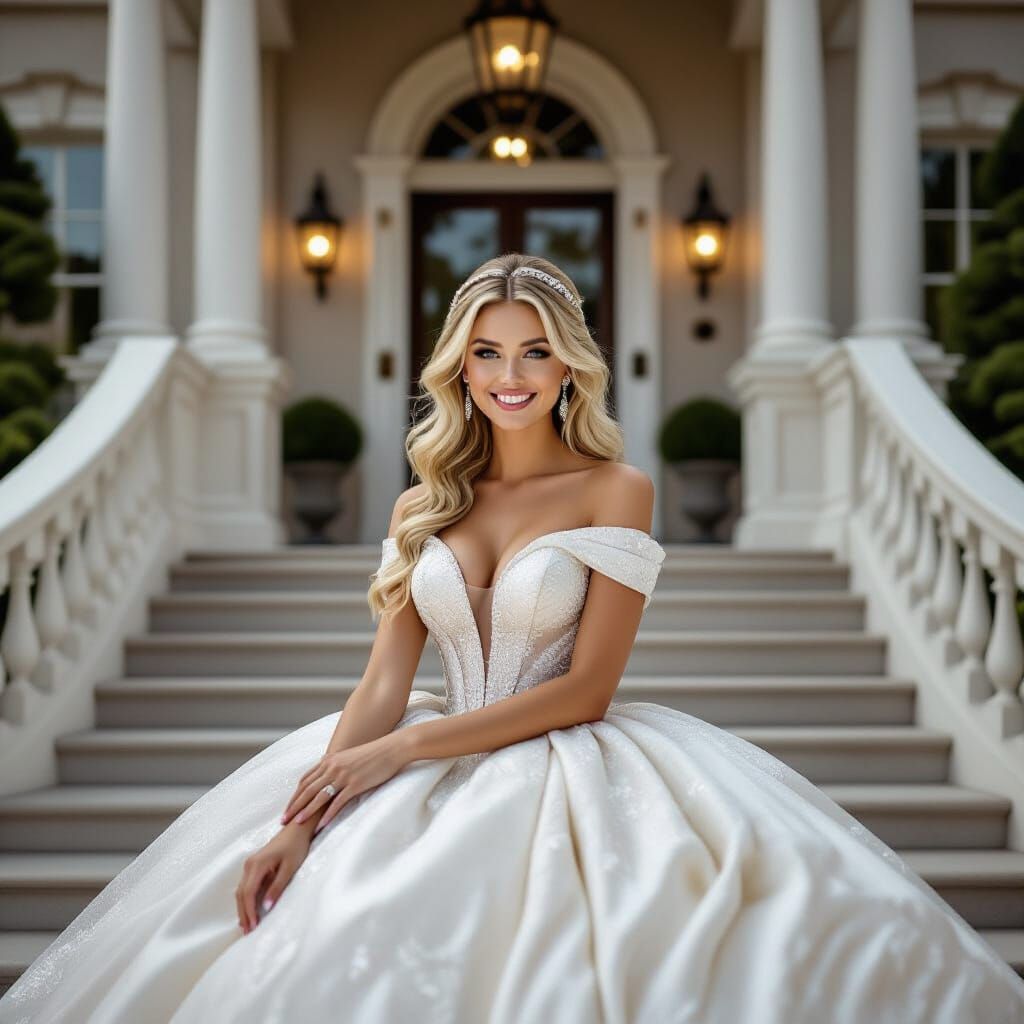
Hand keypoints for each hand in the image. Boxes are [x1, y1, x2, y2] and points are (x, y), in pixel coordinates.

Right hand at [235, 826, 310, 934]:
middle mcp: (249, 864)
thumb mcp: (289, 868)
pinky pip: (246, 885)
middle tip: (248, 931)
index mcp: (257, 865)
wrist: (297, 829)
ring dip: (243, 908)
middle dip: (243, 913)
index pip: (248, 893)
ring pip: (241, 890)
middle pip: (241, 893)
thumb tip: (266, 907)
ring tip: (247, 925)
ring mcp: (250, 864)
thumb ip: (277, 887)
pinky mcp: (254, 865)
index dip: (249, 911)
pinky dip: (246, 899)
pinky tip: (249, 910)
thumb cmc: (296, 846)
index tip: (253, 926)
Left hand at [279, 732, 411, 833]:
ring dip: (306, 811)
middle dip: (294, 806)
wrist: (391, 749)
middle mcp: (333, 767)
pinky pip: (337, 803)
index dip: (295, 795)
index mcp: (330, 760)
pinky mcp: (355, 785)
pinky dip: (327, 815)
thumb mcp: (349, 756)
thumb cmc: (373, 753)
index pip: (305, 780)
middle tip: (283, 820)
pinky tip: (321, 825)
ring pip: (319, 797)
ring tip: (296, 824)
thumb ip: (336, 763)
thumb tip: (326, 771)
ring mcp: (344, 776)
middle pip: (308, 789)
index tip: (288, 807)